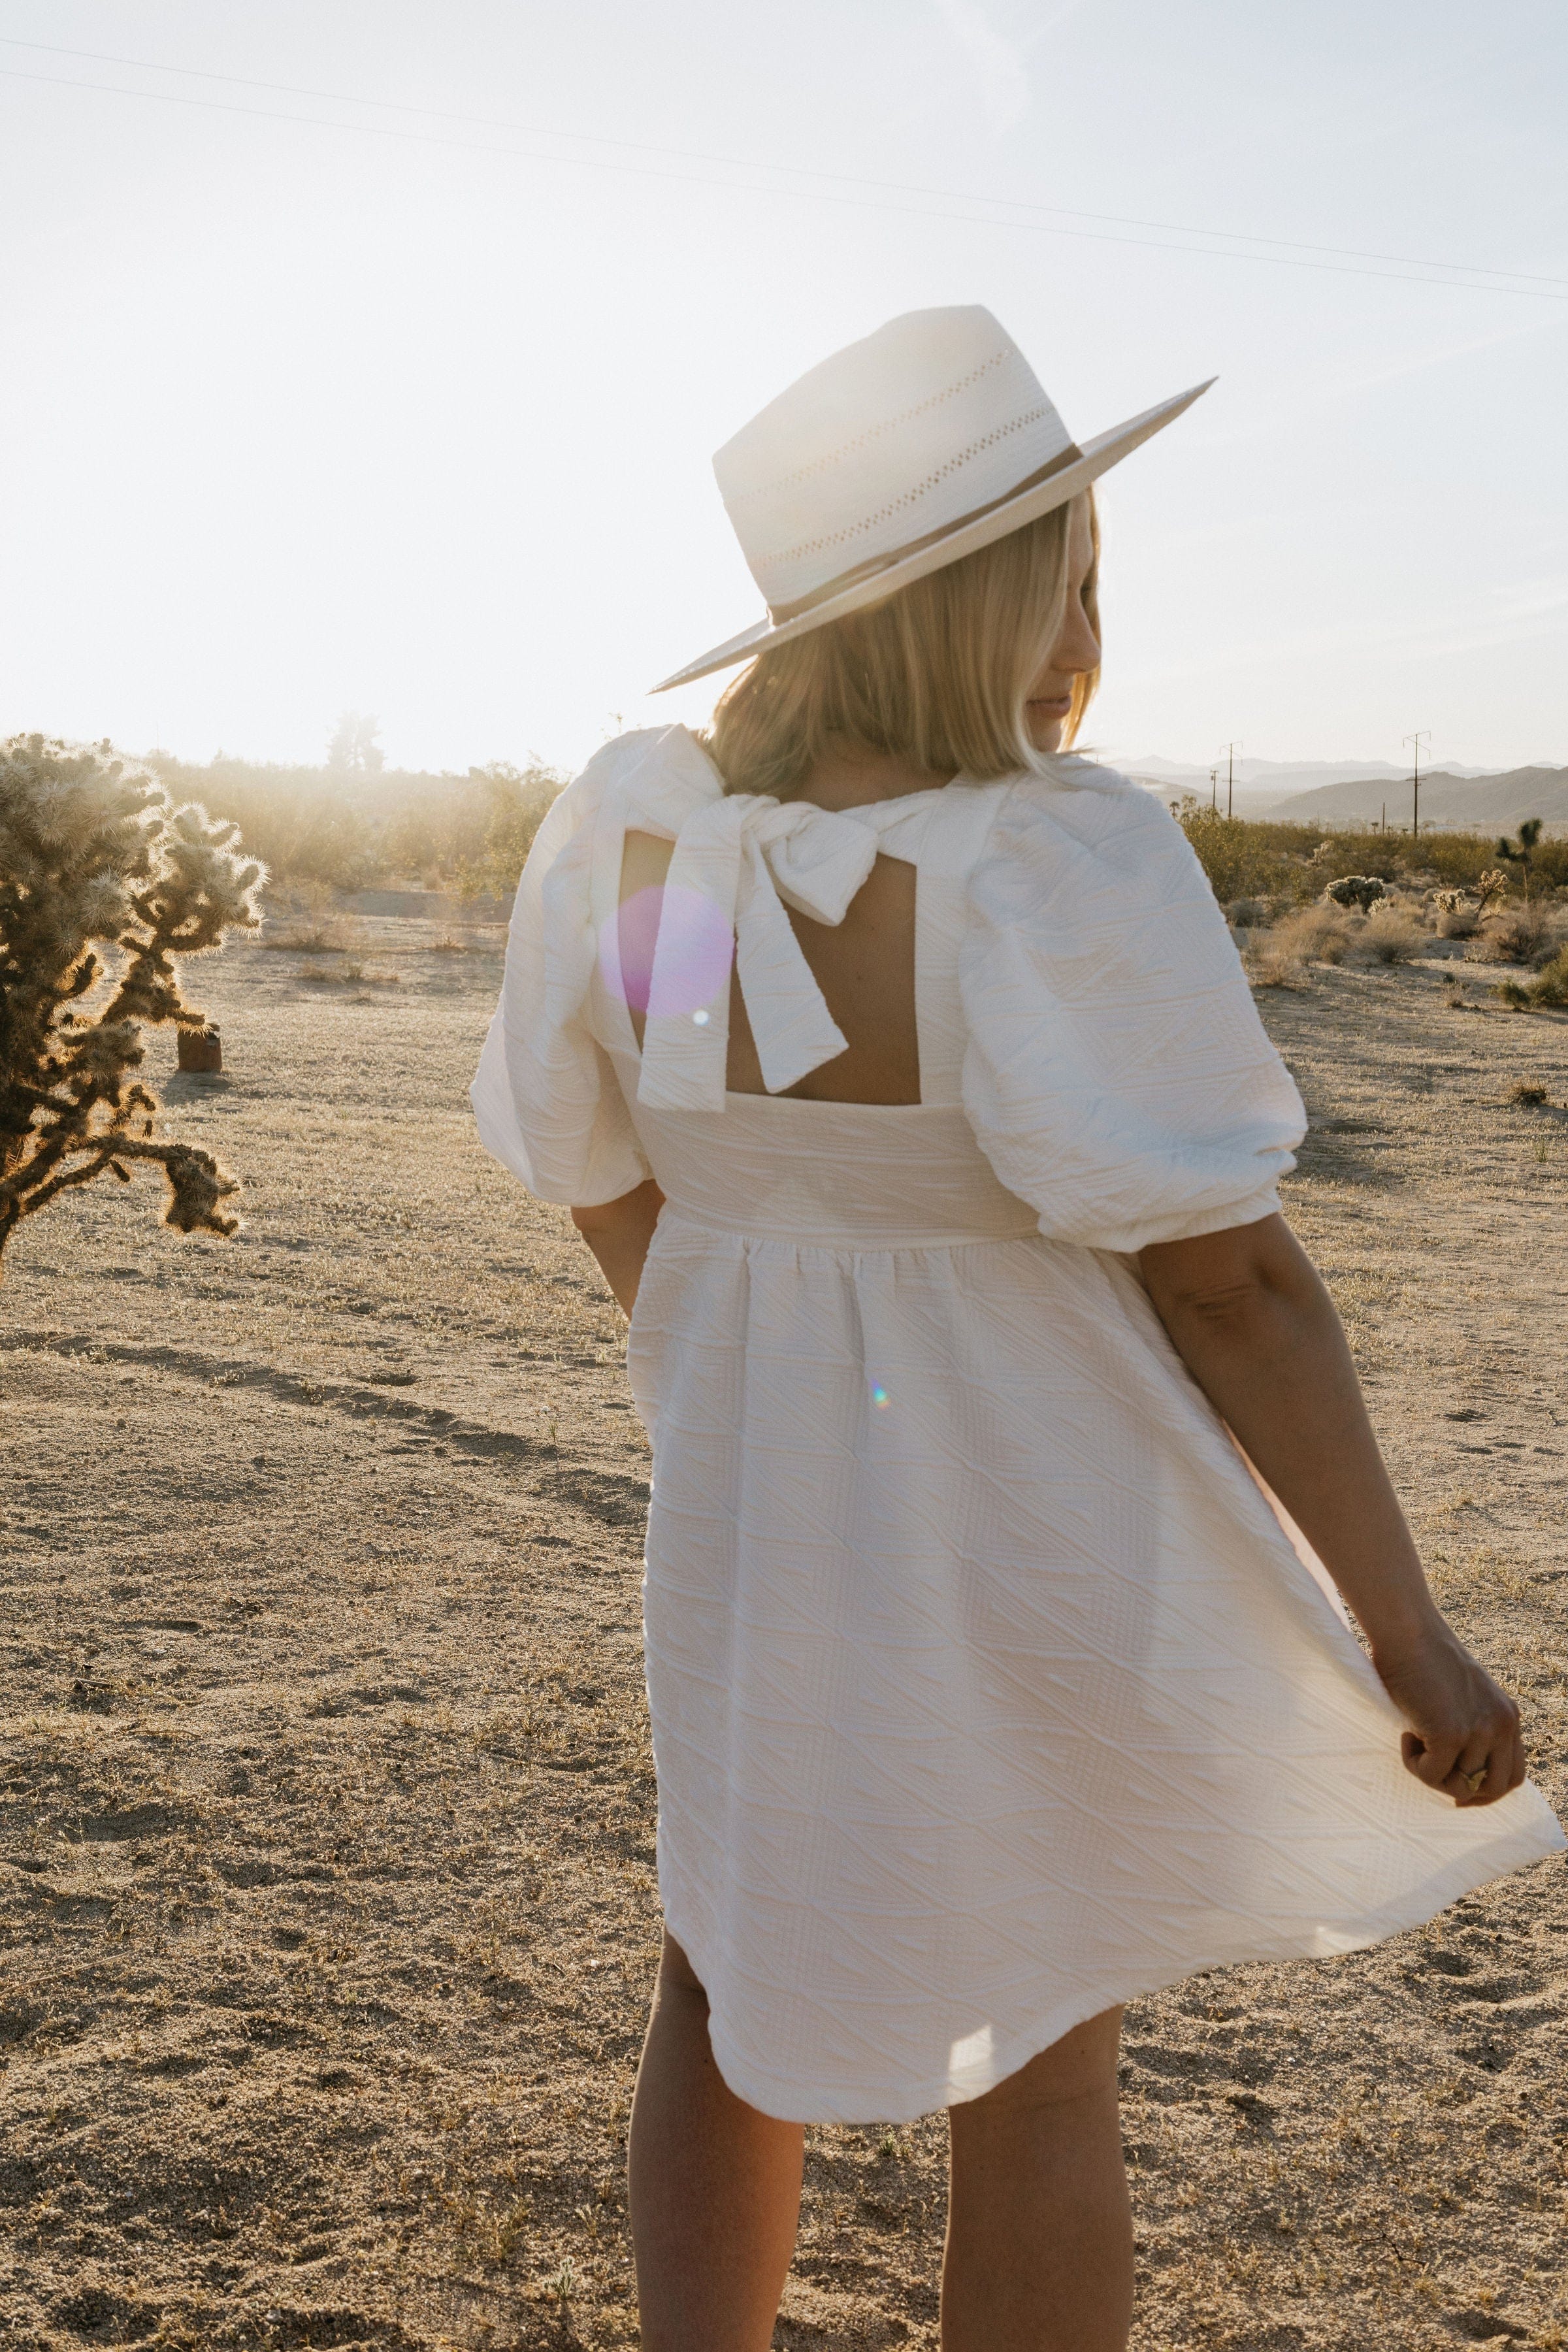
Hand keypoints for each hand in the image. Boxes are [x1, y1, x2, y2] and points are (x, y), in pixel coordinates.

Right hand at [1372, 1624, 1526, 1806]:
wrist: (1408, 1632)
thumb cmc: (1425, 1659)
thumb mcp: (1464, 1696)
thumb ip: (1473, 1726)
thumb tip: (1461, 1773)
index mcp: (1507, 1716)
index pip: (1514, 1774)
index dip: (1487, 1790)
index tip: (1459, 1790)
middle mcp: (1501, 1725)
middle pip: (1496, 1788)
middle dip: (1464, 1792)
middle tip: (1433, 1774)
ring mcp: (1479, 1730)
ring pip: (1459, 1785)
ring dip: (1431, 1773)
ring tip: (1413, 1742)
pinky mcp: (1451, 1733)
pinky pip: (1431, 1774)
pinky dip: (1413, 1763)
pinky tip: (1406, 1735)